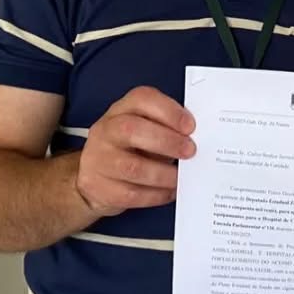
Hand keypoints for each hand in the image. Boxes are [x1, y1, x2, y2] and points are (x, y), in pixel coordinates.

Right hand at [75, 86, 195, 217]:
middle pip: (132, 129)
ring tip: (180, 177)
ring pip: (132, 167)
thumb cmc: (130, 148)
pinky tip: (169, 192)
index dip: (168, 111)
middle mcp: (106, 130)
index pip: (141, 99)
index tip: (191, 126)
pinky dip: (156, 195)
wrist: (94, 177)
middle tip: (190, 151)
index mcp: (122, 110)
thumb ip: (166, 128)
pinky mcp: (99, 187)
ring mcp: (99, 159)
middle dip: (167, 141)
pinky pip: (131, 194)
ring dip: (164, 174)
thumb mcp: (144, 129)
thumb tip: (199, 137)